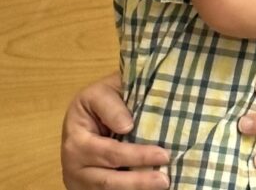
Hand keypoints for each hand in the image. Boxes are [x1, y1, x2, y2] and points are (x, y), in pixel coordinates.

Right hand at [61, 73, 169, 189]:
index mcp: (77, 140)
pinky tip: (146, 189)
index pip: (111, 152)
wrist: (87, 111)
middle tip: (165, 179)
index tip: (164, 155)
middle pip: (108, 180)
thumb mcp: (100, 92)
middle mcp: (73, 166)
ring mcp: (78, 181)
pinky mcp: (85, 189)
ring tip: (162, 184)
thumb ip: (111, 106)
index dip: (138, 156)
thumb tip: (127, 126)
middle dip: (138, 182)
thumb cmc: (99, 101)